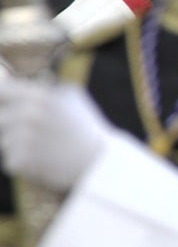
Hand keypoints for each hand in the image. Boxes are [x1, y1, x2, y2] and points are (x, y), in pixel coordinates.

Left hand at [0, 79, 114, 193]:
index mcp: (41, 97)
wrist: (99, 163)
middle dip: (12, 125)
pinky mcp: (21, 161)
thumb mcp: (72, 98)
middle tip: (34, 133)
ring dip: (19, 145)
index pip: (3, 91)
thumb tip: (16, 83)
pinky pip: (10, 160)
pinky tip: (44, 162)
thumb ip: (44, 89)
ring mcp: (23, 139)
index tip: (8, 104)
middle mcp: (28, 116)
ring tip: (45, 149)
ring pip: (5, 140)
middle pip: (1, 118)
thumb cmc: (85, 129)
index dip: (5, 98)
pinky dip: (24, 163)